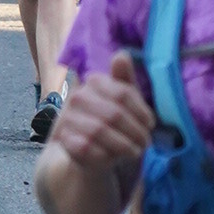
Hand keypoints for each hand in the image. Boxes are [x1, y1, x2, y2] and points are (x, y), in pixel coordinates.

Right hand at [47, 51, 154, 168]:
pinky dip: (105, 155)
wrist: (82, 151)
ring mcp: (68, 117)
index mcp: (95, 82)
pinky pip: (88, 148)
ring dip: (123, 145)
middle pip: (114, 114)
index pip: (124, 94)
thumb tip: (121, 55)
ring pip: (100, 131)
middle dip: (135, 131)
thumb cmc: (108, 122)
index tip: (150, 125)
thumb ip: (124, 81)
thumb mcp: (121, 101)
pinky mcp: (63, 139)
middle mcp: (78, 96)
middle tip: (145, 143)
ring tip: (134, 152)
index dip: (141, 112)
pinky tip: (115, 158)